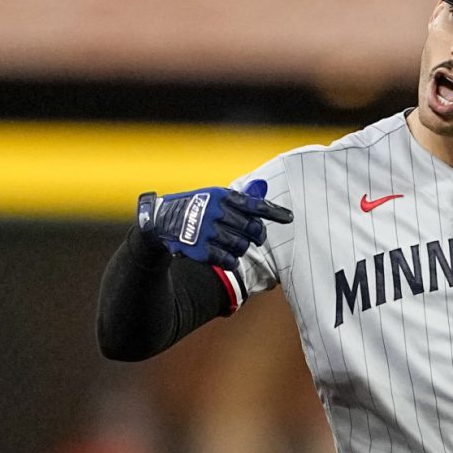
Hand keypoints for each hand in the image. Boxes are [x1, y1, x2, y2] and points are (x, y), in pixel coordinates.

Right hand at [136, 179, 292, 270]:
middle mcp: (215, 211)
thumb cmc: (197, 207)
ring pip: (241, 246)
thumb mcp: (215, 196)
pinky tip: (229, 258)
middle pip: (252, 228)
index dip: (274, 212)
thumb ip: (240, 198)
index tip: (289, 218)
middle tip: (257, 237)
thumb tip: (264, 191)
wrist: (162, 222)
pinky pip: (228, 260)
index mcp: (222, 196)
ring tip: (236, 244)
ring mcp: (207, 231)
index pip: (254, 205)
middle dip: (258, 235)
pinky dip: (232, 261)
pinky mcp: (200, 249)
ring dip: (242, 248)